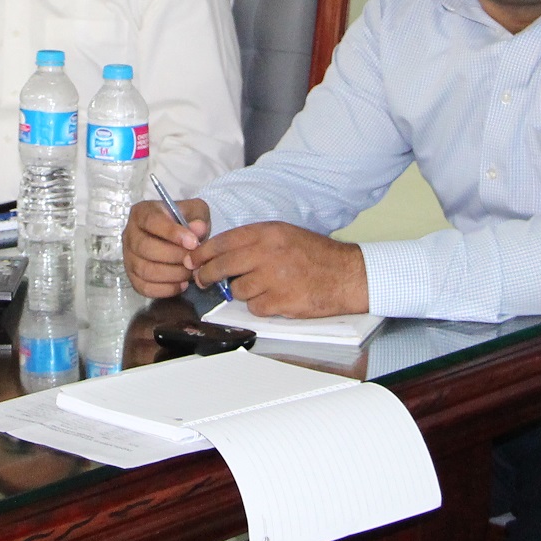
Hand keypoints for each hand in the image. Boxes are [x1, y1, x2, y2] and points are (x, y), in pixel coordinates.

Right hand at [124, 197, 207, 298]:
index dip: (171, 232)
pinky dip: (165, 289)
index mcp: (142, 213)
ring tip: (190, 273)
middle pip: (145, 247)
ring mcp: (128, 257)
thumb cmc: (183, 222)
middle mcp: (130, 234)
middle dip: (173, 256)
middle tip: (193, 261)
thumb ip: (198, 216)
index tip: (193, 242)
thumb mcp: (194, 211)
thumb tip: (198, 228)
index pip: (151, 221)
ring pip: (144, 269)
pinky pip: (144, 287)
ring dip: (171, 274)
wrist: (176, 238)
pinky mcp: (132, 276)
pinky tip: (182, 285)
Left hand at [190, 221, 367, 317]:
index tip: (193, 260)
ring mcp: (274, 278)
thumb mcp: (284, 235)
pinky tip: (274, 298)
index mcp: (267, 233)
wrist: (347, 274)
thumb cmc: (315, 255)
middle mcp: (268, 253)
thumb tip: (220, 253)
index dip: (202, 253)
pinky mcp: (281, 301)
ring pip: (237, 290)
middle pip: (222, 266)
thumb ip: (254, 242)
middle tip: (201, 281)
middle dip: (206, 275)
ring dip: (242, 292)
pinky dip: (260, 306)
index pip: (223, 241)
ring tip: (260, 287)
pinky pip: (255, 307)